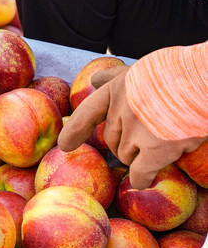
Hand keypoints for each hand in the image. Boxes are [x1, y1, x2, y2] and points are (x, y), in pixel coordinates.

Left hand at [58, 66, 206, 189]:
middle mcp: (121, 109)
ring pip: (127, 157)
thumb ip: (118, 78)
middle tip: (152, 135)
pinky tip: (146, 179)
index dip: (74, 131)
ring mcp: (136, 130)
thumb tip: (95, 80)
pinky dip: (142, 178)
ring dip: (141, 157)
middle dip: (126, 143)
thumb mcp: (143, 68)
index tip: (64, 146)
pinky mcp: (155, 148)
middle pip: (112, 140)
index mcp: (117, 88)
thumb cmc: (182, 72)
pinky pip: (140, 174)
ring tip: (166, 141)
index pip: (87, 113)